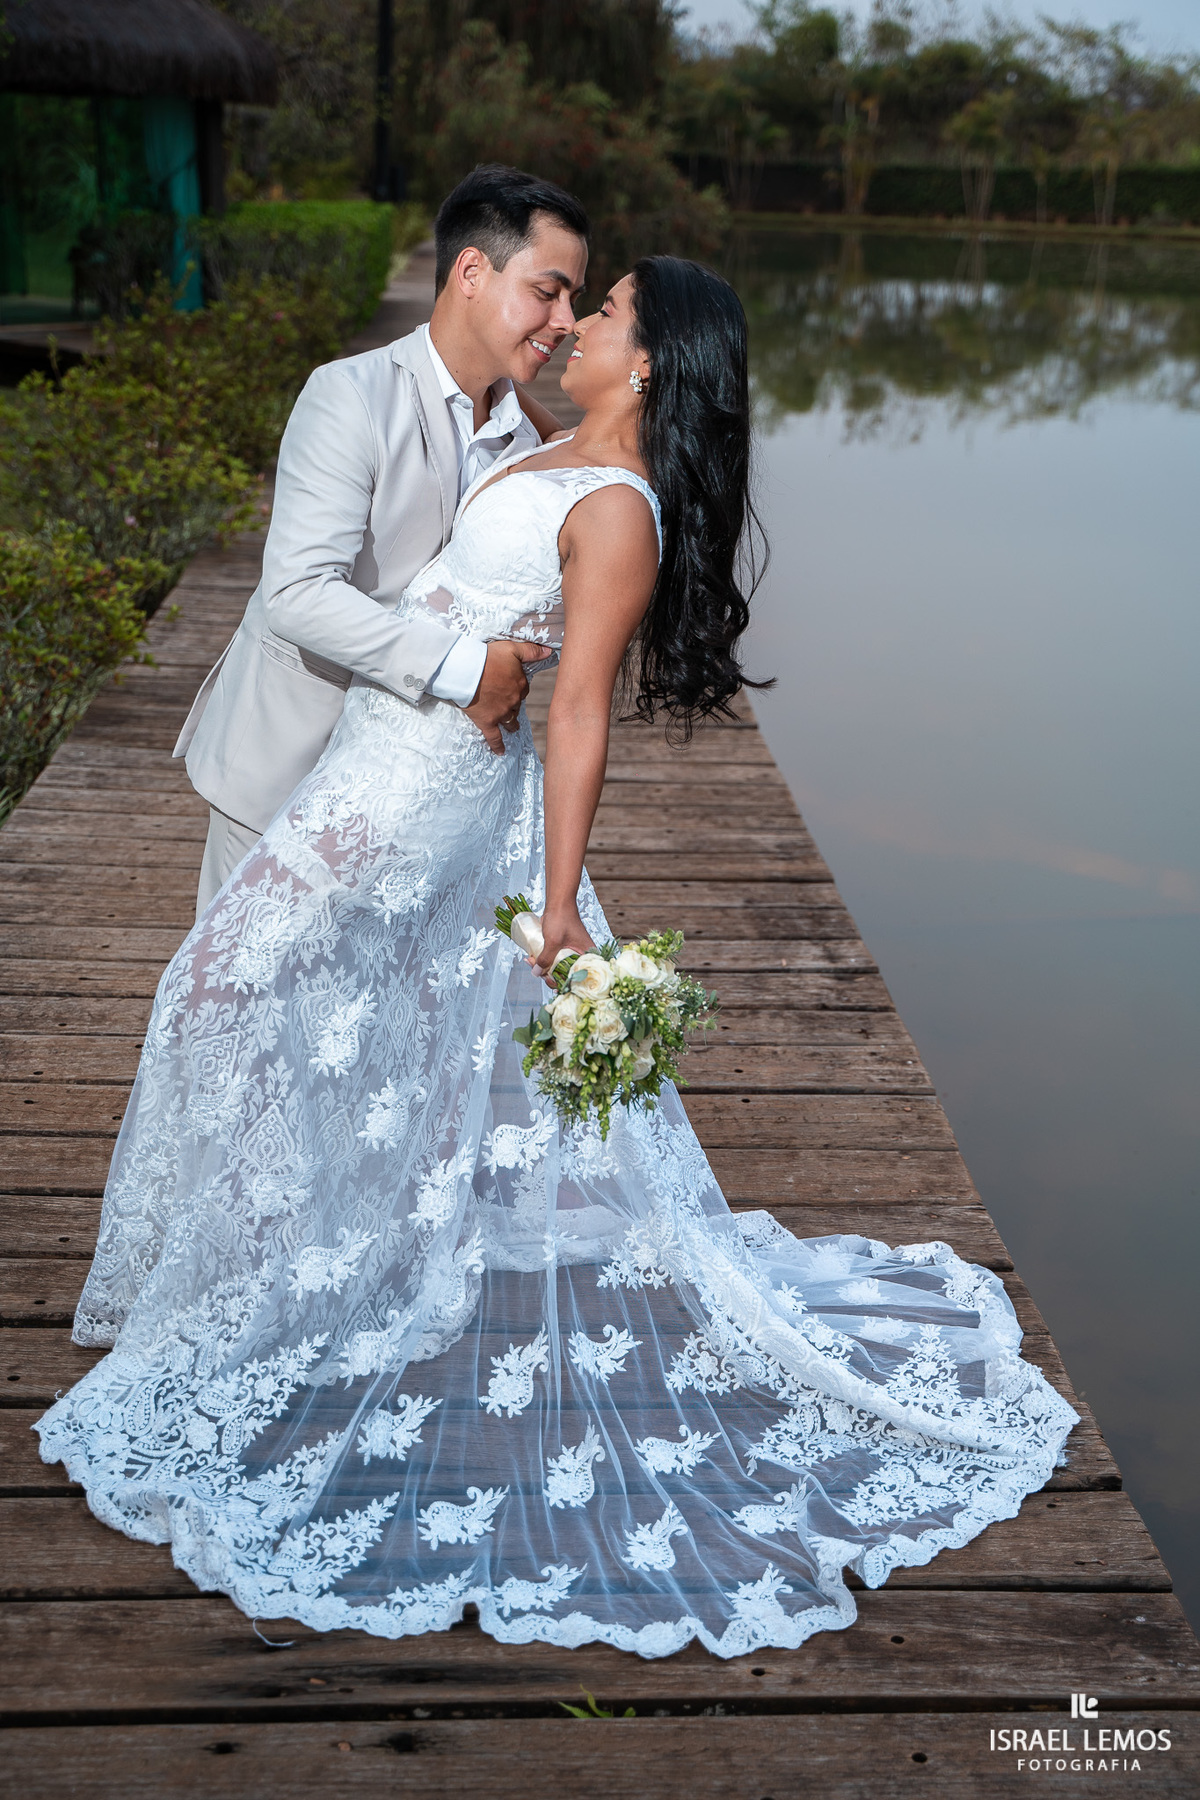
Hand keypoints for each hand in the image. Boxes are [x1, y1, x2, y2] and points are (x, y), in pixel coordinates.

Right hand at [463, 640, 551, 754]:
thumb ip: (531, 651)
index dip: (517, 687)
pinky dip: (497, 745)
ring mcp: (501, 713)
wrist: (467, 670)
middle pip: (516, 705)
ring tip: (513, 727)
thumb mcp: (512, 648)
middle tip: (507, 703)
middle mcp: (513, 701)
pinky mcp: (487, 721)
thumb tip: (549, 652)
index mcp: (520, 684)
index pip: (523, 689)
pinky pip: (494, 737)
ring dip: (512, 724)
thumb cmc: (488, 656)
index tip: (509, 684)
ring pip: (510, 721)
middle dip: (513, 704)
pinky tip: (500, 752)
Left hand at [531, 905, 593, 983]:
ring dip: (542, 966)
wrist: (558, 903)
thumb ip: (546, 958)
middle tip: (534, 966)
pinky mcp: (563, 949)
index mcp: (586, 956)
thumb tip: (537, 973)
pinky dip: (543, 960)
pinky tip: (532, 958)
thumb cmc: (561, 918)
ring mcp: (572, 953)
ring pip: (556, 967)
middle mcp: (581, 957)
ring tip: (530, 960)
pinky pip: (553, 960)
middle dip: (547, 973)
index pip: (575, 978)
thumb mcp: (553, 941)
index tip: (546, 978)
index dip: (560, 982)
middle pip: (564, 974)